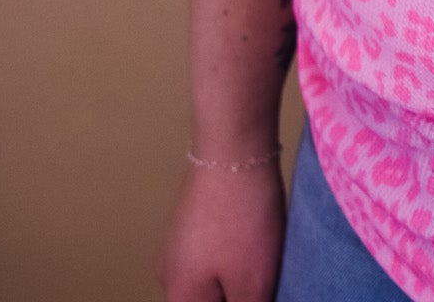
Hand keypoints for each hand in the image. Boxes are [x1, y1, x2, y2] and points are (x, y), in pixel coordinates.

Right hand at [155, 161, 285, 301]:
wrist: (233, 147)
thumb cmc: (243, 220)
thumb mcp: (253, 282)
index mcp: (180, 297)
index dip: (240, 300)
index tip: (259, 289)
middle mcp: (168, 275)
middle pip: (207, 298)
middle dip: (236, 293)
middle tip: (265, 276)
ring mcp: (176, 244)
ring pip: (209, 278)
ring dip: (236, 275)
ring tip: (263, 254)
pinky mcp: (190, 220)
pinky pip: (211, 252)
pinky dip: (233, 252)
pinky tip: (254, 235)